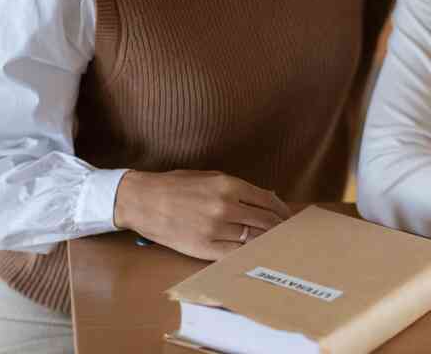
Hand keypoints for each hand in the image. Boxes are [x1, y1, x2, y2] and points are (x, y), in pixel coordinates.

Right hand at [114, 170, 291, 260]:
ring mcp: (215, 228)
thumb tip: (267, 197)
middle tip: (287, 234)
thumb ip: (238, 188)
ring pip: (253, 238)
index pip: (267, 200)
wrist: (142, 201)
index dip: (281, 210)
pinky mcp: (203, 248)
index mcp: (229, 185)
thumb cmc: (176, 186)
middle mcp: (225, 206)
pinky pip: (234, 253)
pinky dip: (247, 254)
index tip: (288, 217)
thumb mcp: (210, 177)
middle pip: (265, 221)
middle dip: (279, 228)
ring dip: (266, 242)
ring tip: (275, 245)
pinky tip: (253, 253)